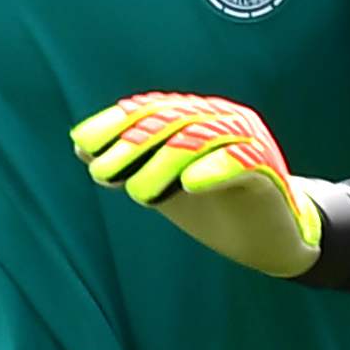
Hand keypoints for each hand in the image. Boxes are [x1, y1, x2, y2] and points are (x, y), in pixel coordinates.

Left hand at [71, 92, 321, 280]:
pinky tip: (191, 184)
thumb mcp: (162, 183)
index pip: (154, 110)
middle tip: (102, 174)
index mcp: (198, 117)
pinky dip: (216, 169)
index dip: (117, 123)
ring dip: (165, 163)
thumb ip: (129, 162)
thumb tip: (80, 144)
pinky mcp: (269, 172)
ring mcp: (249, 143)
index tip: (84, 143)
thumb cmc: (212, 206)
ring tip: (138, 193)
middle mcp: (224, 121)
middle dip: (133, 143)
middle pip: (174, 120)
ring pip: (202, 139)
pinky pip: (243, 161)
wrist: (269, 239)